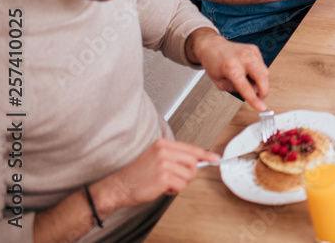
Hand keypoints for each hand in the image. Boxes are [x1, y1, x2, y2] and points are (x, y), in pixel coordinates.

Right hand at [96, 138, 217, 213]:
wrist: (119, 186)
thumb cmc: (137, 174)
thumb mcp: (156, 157)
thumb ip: (175, 156)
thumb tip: (198, 160)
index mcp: (162, 144)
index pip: (190, 148)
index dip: (205, 154)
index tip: (215, 158)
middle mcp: (164, 151)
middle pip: (193, 162)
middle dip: (190, 173)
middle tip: (178, 178)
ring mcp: (164, 164)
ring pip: (189, 175)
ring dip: (181, 183)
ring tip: (166, 183)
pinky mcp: (163, 177)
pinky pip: (181, 185)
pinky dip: (174, 190)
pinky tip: (163, 188)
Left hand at [188, 28, 268, 110]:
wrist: (212, 46)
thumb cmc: (213, 63)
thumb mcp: (219, 82)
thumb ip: (235, 89)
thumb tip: (251, 93)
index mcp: (231, 67)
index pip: (246, 87)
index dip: (255, 99)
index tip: (261, 107)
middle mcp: (243, 58)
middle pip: (262, 77)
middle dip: (264, 90)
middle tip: (260, 97)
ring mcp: (250, 52)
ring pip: (265, 71)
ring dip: (261, 81)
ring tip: (249, 82)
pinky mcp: (254, 49)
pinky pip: (262, 65)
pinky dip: (258, 72)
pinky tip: (248, 71)